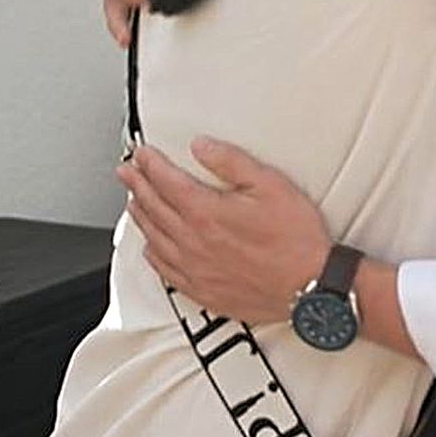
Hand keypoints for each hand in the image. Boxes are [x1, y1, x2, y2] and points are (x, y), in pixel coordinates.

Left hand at [117, 138, 331, 325]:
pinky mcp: (201, 289)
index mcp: (207, 212)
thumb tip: (202, 146)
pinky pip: (163, 269)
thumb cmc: (295, 239)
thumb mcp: (270, 184)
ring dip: (139, 215)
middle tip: (126, 172)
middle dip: (137, 185)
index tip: (142, 154)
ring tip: (133, 201)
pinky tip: (150, 246)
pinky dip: (151, 252)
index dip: (150, 164)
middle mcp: (194, 241)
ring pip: (153, 237)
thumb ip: (231, 162)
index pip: (166, 181)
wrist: (309, 285)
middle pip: (153, 207)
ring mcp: (195, 268)